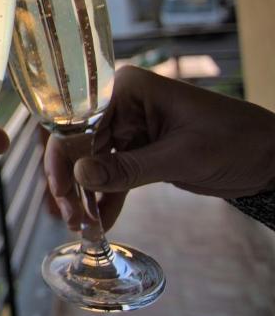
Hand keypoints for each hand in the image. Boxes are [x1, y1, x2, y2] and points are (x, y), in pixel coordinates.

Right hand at [46, 65, 274, 230]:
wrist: (271, 157)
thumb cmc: (236, 140)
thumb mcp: (181, 156)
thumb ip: (128, 168)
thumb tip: (80, 175)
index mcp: (126, 89)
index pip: (76, 120)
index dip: (62, 157)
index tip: (62, 192)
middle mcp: (119, 105)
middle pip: (76, 143)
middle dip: (70, 181)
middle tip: (71, 217)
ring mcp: (127, 129)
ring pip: (88, 162)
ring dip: (83, 194)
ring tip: (82, 226)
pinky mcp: (137, 152)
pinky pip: (110, 175)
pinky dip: (104, 199)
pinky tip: (100, 222)